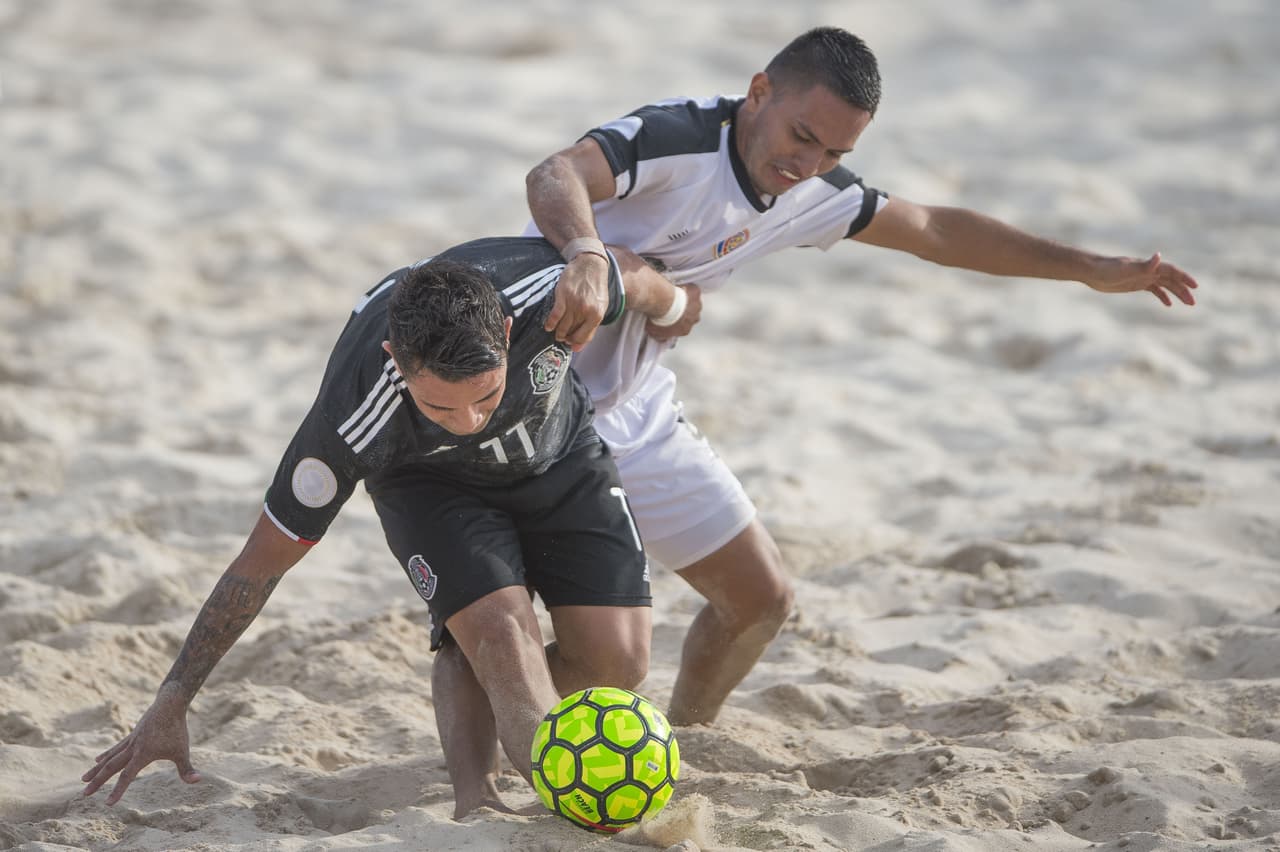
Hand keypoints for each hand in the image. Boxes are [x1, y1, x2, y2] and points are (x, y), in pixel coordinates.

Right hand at [81, 693, 199, 804]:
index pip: (127, 776)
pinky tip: (97, 760)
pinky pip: (115, 748)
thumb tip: (198, 780)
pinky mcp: (132, 735)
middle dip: (98, 782)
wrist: (169, 704)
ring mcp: (130, 740)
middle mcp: (132, 748)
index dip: (117, 791)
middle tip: (84, 794)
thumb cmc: (177, 729)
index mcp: (142, 754)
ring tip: (83, 780)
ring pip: (109, 758)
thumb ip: (187, 769)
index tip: (108, 804)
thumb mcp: (183, 751)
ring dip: (96, 770)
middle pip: (111, 768)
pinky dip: (106, 755)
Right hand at [545, 254, 610, 351]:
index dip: (575, 342)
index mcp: (597, 315)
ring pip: (562, 326)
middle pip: (571, 333)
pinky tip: (548, 326)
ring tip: (556, 332)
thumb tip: (578, 347)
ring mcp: (574, 303)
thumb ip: (591, 326)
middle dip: (565, 338)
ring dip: (558, 332)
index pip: (583, 337)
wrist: (591, 264)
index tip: (570, 342)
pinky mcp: (563, 296)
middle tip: (562, 336)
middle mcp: (585, 311)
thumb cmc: (596, 287)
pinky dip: (550, 323)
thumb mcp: (600, 307)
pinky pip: (555, 315)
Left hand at [646, 284, 701, 341]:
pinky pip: (693, 290)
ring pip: (693, 303)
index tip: (670, 317)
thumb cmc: (659, 318)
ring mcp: (696, 306)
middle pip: (691, 316)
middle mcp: (694, 319)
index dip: (677, 321)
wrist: (663, 302)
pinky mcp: (696, 293)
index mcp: (685, 330)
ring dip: (686, 300)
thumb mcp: (655, 332)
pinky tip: (679, 286)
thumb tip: (661, 339)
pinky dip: (688, 288)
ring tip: (675, 295)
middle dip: (684, 311)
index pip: (683, 327)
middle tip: (673, 306)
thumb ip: (660, 336)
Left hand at [1087, 253, 1197, 306]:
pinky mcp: (1135, 284)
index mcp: (1149, 266)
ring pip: (1165, 285)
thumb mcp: (1126, 268)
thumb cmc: (1107, 269)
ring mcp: (1142, 277)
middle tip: (1192, 303)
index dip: (1184, 278)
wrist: (1091, 271)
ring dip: (1177, 293)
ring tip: (1187, 304)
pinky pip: (1154, 289)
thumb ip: (1144, 265)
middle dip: (1183, 290)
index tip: (1195, 286)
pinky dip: (1162, 296)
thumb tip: (1159, 256)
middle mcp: (1148, 270)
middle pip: (1171, 280)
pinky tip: (1168, 305)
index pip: (1172, 271)